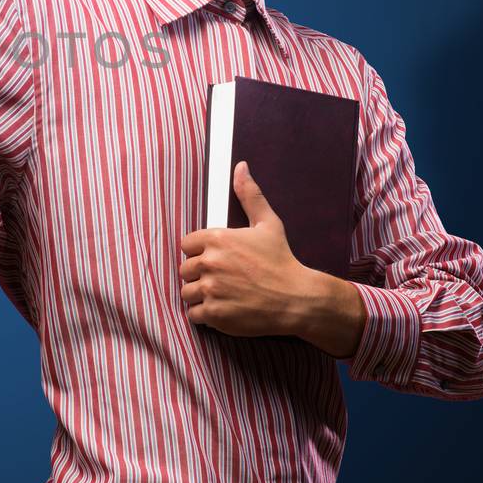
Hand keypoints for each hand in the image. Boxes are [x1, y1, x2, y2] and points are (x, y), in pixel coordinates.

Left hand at [178, 161, 318, 336]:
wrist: (297, 299)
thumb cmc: (282, 261)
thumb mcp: (268, 224)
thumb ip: (250, 195)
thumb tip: (241, 166)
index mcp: (217, 238)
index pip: (186, 244)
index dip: (200, 252)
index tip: (216, 259)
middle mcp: (210, 262)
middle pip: (185, 269)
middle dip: (199, 274)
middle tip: (221, 279)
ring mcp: (211, 289)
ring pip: (186, 292)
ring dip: (199, 295)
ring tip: (220, 295)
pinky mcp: (214, 314)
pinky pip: (193, 314)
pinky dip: (204, 315)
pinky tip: (221, 310)